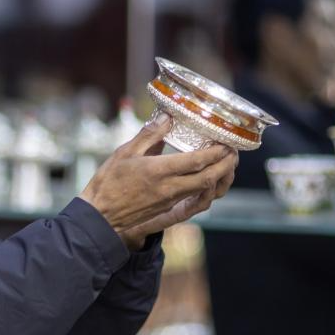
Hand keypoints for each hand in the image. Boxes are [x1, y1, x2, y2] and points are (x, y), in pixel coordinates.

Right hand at [79, 115, 237, 248]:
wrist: (100, 216)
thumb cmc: (108, 183)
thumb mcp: (124, 153)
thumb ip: (148, 135)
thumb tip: (167, 118)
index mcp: (158, 171)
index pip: (197, 160)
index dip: (216, 151)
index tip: (225, 141)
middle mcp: (169, 188)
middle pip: (208, 177)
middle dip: (226, 165)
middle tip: (233, 152)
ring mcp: (170, 201)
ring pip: (205, 190)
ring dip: (220, 178)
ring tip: (226, 165)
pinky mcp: (168, 209)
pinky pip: (196, 199)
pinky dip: (207, 188)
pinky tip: (208, 179)